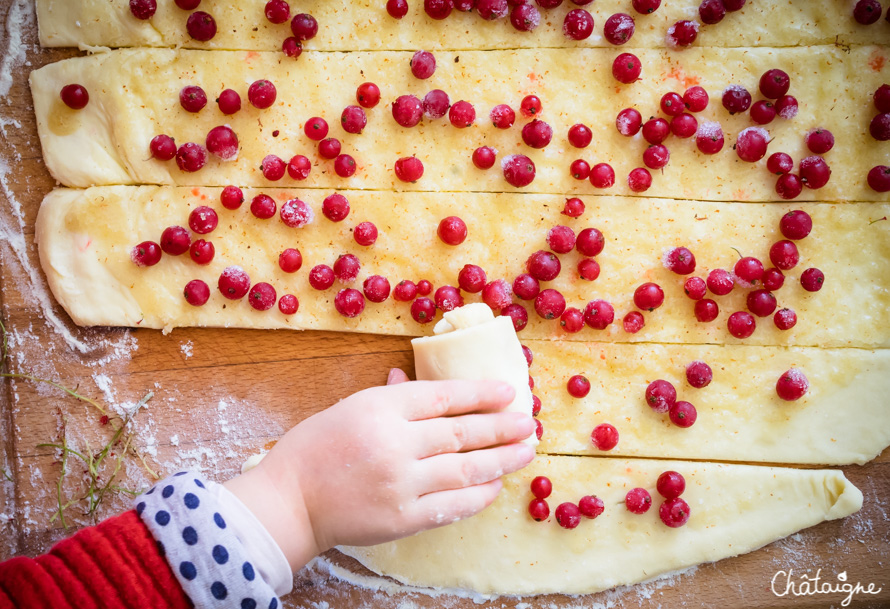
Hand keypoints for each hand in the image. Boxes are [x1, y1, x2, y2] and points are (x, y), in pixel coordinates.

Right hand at [225, 369, 535, 570]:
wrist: (290, 502)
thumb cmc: (316, 449)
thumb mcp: (350, 408)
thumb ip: (390, 396)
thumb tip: (413, 376)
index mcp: (380, 407)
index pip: (445, 396)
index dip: (482, 393)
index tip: (510, 392)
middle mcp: (395, 443)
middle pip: (463, 432)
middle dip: (503, 427)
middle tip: (530, 423)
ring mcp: (401, 483)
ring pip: (466, 469)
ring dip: (502, 460)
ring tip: (525, 451)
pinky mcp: (403, 518)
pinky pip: (453, 506)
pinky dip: (479, 495)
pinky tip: (496, 485)